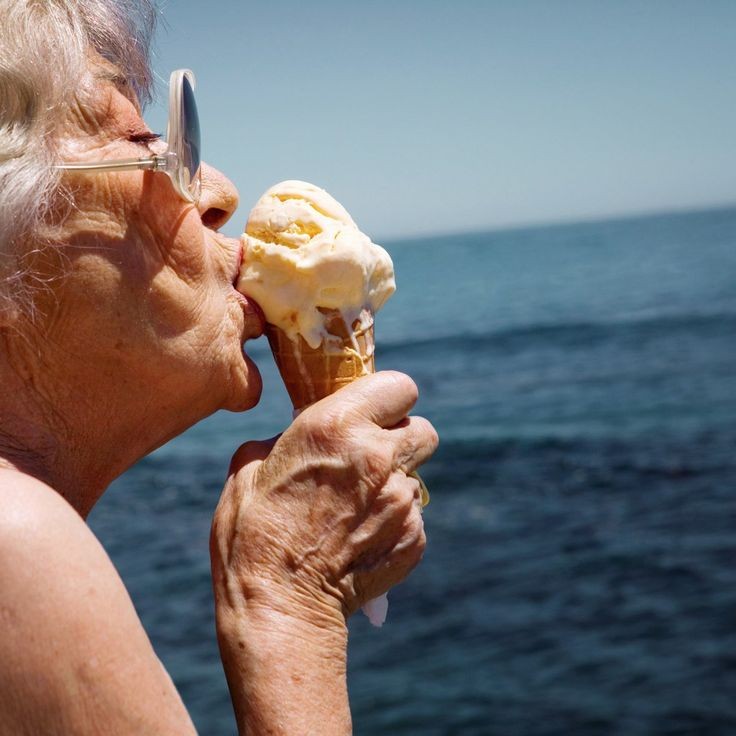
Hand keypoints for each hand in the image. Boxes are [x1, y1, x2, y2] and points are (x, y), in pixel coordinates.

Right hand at [210, 370, 437, 631]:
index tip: (375, 410)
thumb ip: (287, 436)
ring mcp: (401, 500)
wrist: (277, 607)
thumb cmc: (252, 533)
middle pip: (423, 429)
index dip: (389, 398)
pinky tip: (361, 538)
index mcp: (337, 426)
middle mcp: (378, 456)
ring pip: (416, 477)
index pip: (400, 386)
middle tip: (372, 457)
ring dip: (394, 484)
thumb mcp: (250, 465)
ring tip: (356, 508)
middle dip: (402, 439)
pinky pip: (414, 517)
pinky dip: (395, 523)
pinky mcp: (414, 538)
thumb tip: (300, 433)